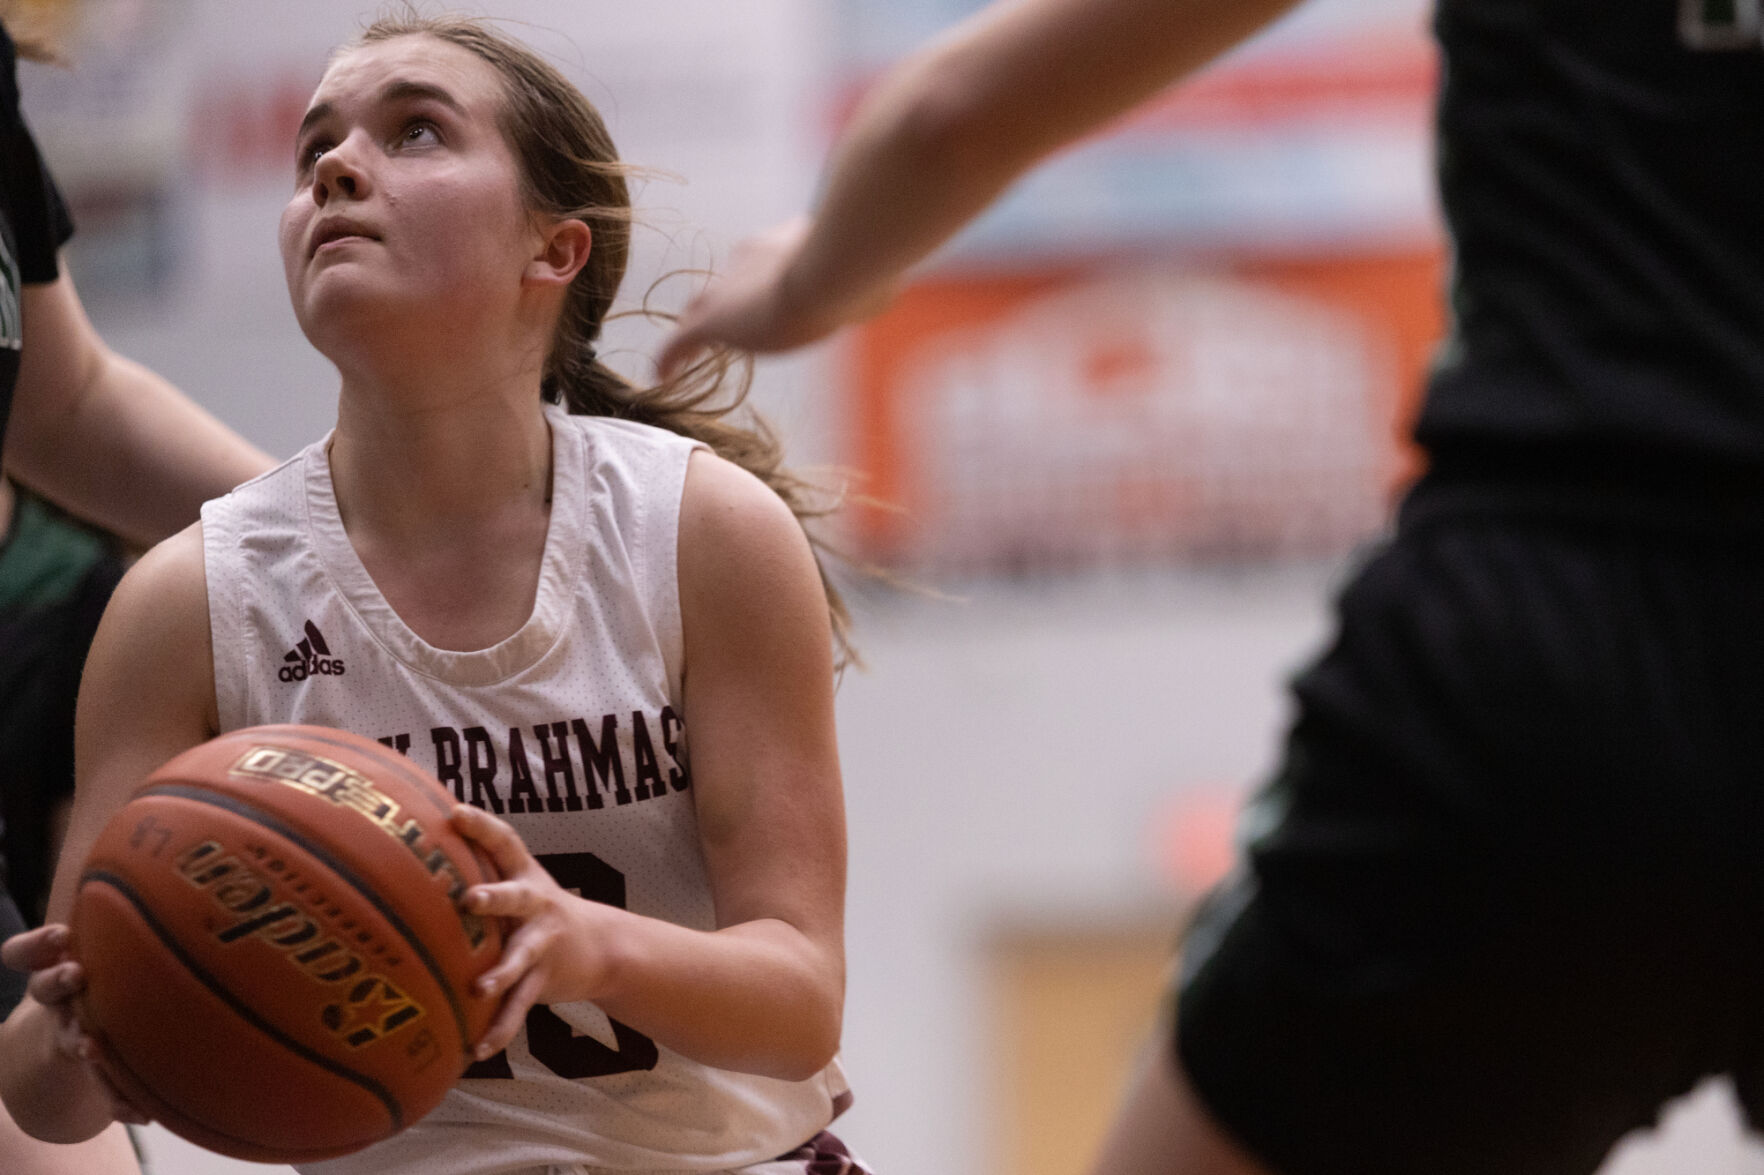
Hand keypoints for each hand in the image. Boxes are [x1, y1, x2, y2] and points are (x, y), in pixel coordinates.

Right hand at [0, 926, 151, 1126]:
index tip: (60, 934)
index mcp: (60, 963)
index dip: (37, 944)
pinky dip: (120, 1100)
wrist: (93, 1030)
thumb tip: (186, 890)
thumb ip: (132, 929)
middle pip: (45, 988)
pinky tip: (143, 1112)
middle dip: (57, 981)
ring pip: (67, 1037)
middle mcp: (60, 998)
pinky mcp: (91, 1067)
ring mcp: (70, 1032)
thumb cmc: (113, 973)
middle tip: (75, 974)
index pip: (27, 952)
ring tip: (93, 1048)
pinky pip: (101, 1088)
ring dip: (78, 1040)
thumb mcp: (112, 951)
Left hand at [449, 805, 615, 1059]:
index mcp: (525, 875)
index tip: (456, 813)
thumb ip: (479, 867)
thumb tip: (412, 848)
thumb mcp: (519, 882)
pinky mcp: (544, 980)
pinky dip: (500, 1029)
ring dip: (501, 972)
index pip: (505, 842)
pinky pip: (519, 1007)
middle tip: (470, 900)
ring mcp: (542, 944)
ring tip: (480, 987)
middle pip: (517, 898)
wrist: (603, 947)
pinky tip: (477, 1049)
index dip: (482, 827)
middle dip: (495, 898)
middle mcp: (536, 905)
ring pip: (521, 959)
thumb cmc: (538, 910)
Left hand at [656, 217, 863, 378]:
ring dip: (697, 330)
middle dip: (722, 304)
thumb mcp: (869, 273)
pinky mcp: (711, 322)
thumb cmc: (859, 271)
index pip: (760, 264)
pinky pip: (679, 342)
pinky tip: (661, 377)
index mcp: (783, 244)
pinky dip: (670, 359)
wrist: (833, 270)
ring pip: (700, 310)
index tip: (766, 297)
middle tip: (718, 328)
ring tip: (685, 353)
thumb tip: (886, 287)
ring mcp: (728, 290)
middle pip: (725, 284)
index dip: (760, 283)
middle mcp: (749, 258)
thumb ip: (868, 280)